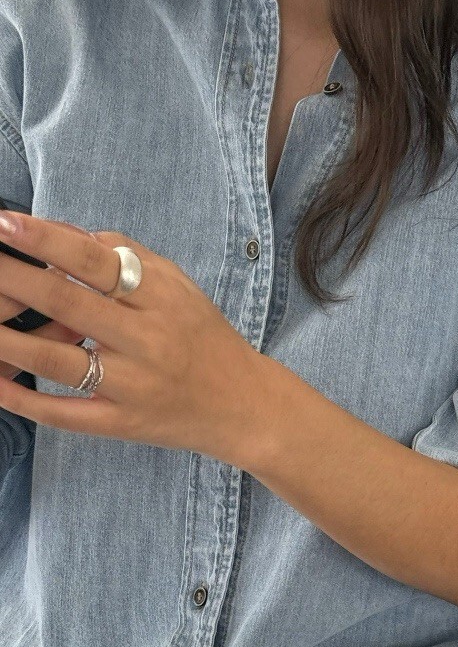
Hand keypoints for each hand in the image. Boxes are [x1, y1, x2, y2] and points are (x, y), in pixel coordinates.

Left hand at [0, 210, 270, 463]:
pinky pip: (63, 414)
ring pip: (56, 362)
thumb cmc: (204, 339)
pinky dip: (22, 399)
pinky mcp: (122, 424)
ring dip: (4, 340)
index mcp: (162, 299)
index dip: (47, 240)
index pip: (97, 263)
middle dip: (11, 279)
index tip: (5, 222)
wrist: (245, 407)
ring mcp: (132, 387)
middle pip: (67, 304)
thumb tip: (61, 234)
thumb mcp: (178, 287)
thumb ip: (125, 257)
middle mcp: (147, 341)